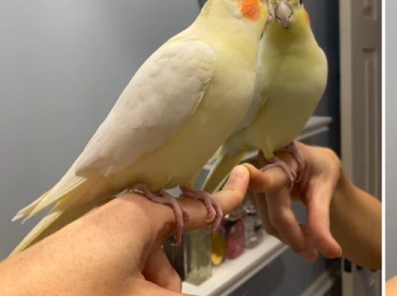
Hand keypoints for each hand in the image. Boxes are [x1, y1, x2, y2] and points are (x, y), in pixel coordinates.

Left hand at [0, 166, 249, 295]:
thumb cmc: (80, 294)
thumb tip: (181, 293)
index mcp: (143, 216)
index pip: (197, 206)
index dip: (227, 198)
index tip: (248, 180)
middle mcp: (124, 216)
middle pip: (169, 247)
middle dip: (168, 281)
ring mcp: (101, 233)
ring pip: (144, 263)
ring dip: (146, 289)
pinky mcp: (82, 250)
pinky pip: (121, 267)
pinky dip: (125, 287)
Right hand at [245, 141, 342, 261]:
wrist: (314, 164)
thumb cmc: (321, 169)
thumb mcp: (326, 189)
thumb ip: (322, 218)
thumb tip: (332, 252)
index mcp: (284, 157)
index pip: (273, 176)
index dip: (262, 181)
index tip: (253, 179)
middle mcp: (263, 166)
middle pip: (274, 212)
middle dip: (294, 236)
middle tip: (313, 254)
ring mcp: (254, 182)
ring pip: (269, 221)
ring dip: (290, 237)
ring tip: (312, 243)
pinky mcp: (253, 195)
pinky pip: (267, 221)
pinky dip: (284, 231)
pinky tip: (300, 233)